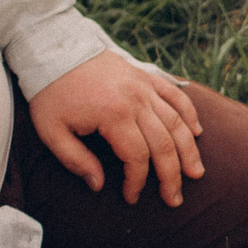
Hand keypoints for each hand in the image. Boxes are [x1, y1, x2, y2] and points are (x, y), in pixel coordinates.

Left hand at [29, 54, 205, 206]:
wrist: (54, 48)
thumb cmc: (50, 92)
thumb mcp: (52, 131)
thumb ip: (75, 160)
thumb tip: (98, 185)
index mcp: (113, 115)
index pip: (136, 157)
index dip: (137, 182)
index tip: (131, 198)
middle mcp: (136, 100)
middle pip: (164, 144)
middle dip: (171, 175)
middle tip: (174, 199)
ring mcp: (144, 86)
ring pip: (177, 122)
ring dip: (189, 150)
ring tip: (196, 172)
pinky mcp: (145, 76)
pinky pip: (175, 95)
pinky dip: (189, 113)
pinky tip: (197, 131)